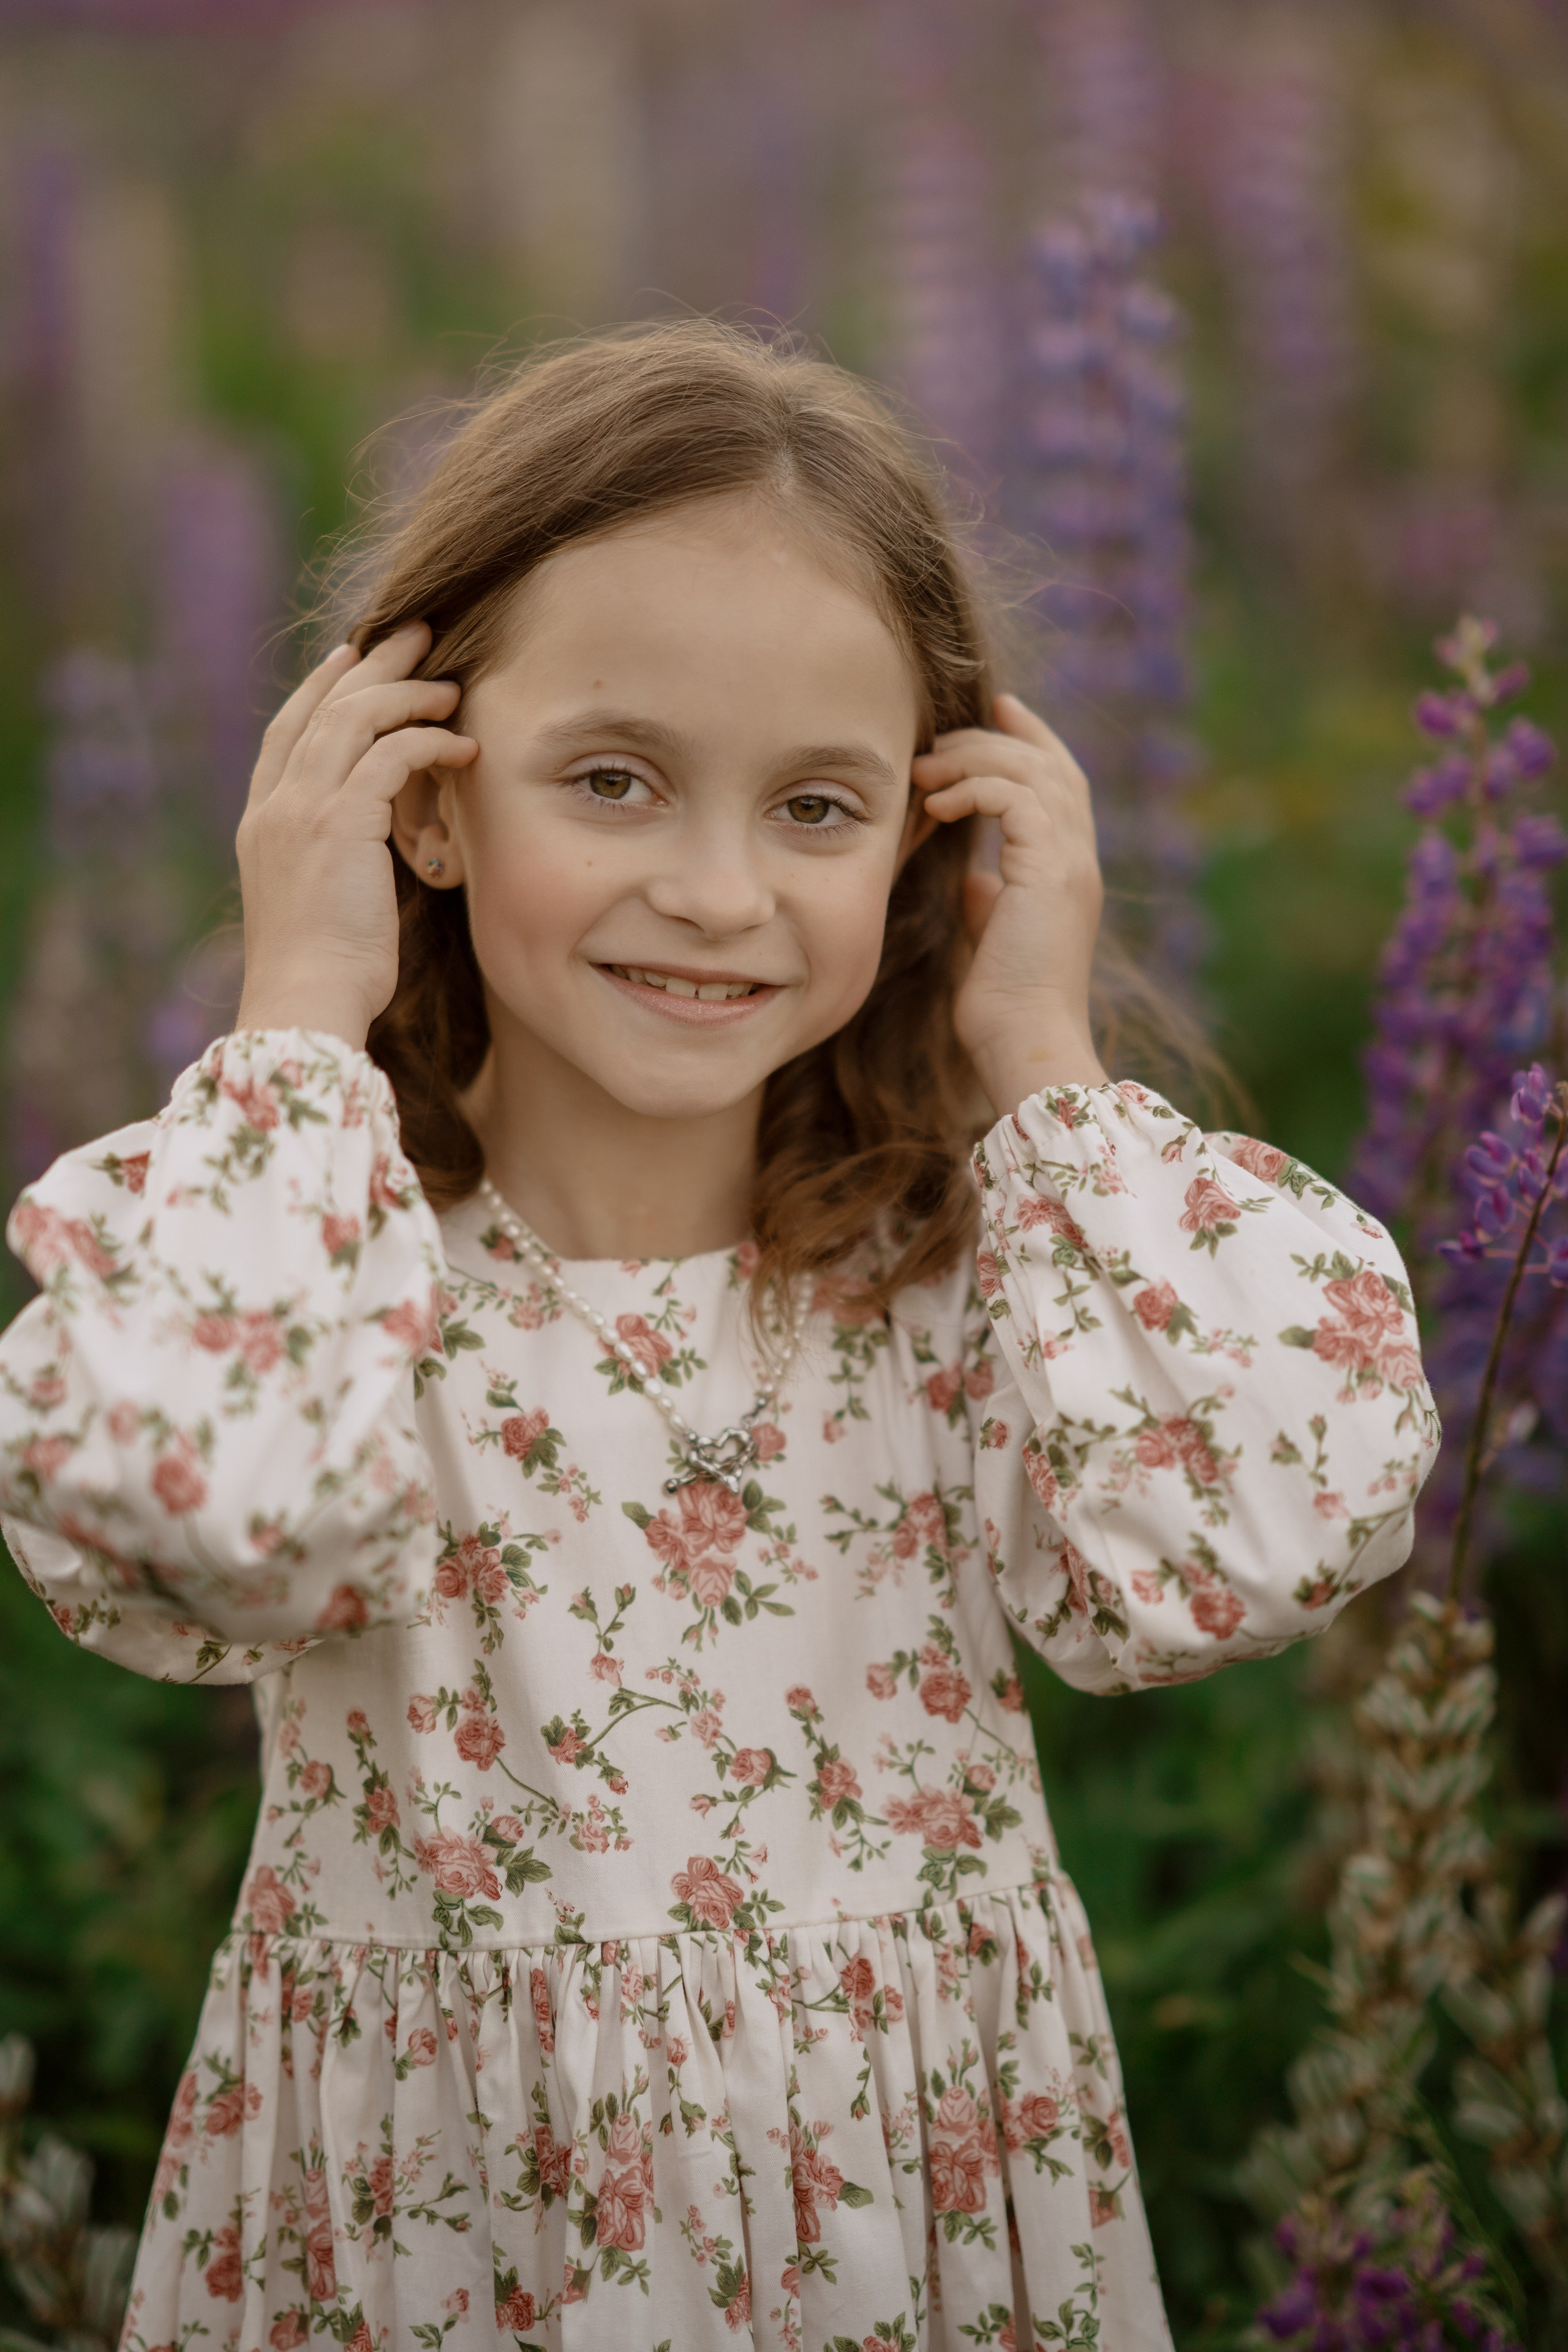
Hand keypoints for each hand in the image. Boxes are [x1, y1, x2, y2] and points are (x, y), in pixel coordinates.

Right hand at [234, 623, 477, 1049]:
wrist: (306, 1002)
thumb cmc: (324, 973)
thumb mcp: (318, 902)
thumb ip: (332, 857)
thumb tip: (368, 843)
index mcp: (263, 822)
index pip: (288, 731)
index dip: (321, 687)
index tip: (351, 657)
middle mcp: (276, 807)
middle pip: (322, 709)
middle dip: (371, 666)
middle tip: (414, 634)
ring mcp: (302, 811)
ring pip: (355, 719)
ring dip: (407, 694)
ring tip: (450, 683)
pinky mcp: (340, 824)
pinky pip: (390, 756)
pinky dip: (429, 742)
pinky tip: (463, 745)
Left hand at [912, 692, 1106, 1109]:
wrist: (1024, 1044)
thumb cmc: (1003, 1007)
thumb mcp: (991, 940)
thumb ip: (990, 902)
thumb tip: (973, 881)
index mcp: (1067, 872)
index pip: (1060, 783)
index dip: (1031, 739)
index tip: (994, 709)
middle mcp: (1077, 859)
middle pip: (1050, 764)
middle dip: (997, 736)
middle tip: (941, 735)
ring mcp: (1068, 863)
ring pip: (1032, 771)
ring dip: (974, 759)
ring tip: (926, 769)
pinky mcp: (1049, 872)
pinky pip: (1014, 797)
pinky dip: (973, 788)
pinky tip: (937, 806)